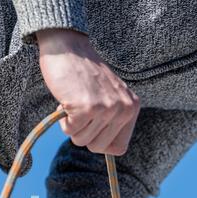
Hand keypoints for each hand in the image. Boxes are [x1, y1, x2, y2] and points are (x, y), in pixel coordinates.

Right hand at [36, 29, 139, 155]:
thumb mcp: (110, 97)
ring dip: (72, 126)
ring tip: (75, 103)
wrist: (69, 48)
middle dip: (84, 135)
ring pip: (82, 141)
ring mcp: (106, 108)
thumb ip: (113, 119)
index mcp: (133, 107)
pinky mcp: (88, 107)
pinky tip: (67, 101)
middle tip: (82, 112)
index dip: (101, 143)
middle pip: (98, 148)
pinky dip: (64, 120)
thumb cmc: (85, 75)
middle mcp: (124, 109)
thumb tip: (104, 149)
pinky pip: (70, 131)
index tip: (93, 127)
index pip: (119, 148)